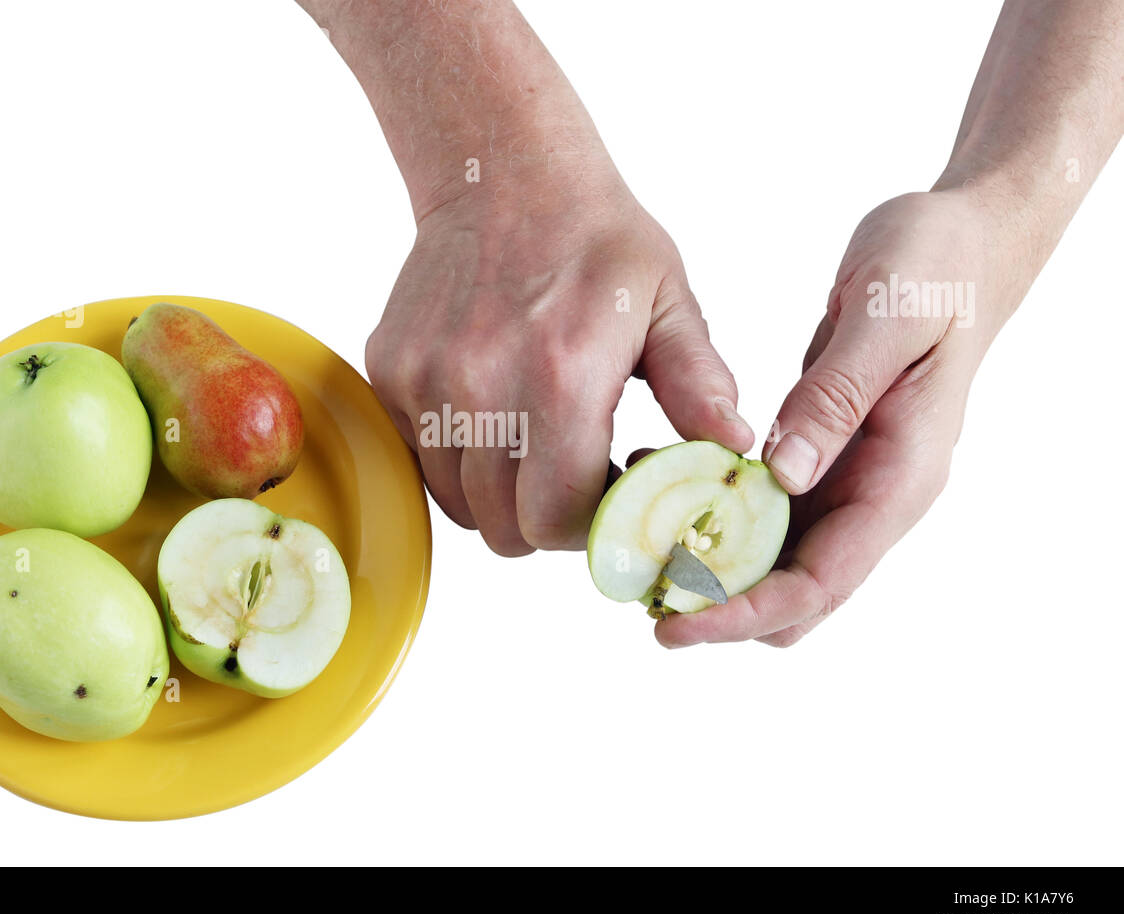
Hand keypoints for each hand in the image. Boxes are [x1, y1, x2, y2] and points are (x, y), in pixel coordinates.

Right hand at [366, 169, 753, 554]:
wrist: (503, 172)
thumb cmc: (596, 240)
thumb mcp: (669, 303)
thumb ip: (700, 384)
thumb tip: (736, 450)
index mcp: (561, 376)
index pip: (558, 518)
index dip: (588, 527)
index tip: (608, 497)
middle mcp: (483, 385)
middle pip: (502, 528)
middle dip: (544, 522)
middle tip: (573, 480)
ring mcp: (426, 379)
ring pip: (456, 503)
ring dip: (498, 494)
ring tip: (535, 444)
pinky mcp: (391, 370)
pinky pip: (419, 457)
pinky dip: (456, 456)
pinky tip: (493, 410)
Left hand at [656, 189, 1009, 647]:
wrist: (961, 242)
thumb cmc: (936, 270)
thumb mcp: (887, 319)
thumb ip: (838, 399)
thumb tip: (784, 477)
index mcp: (901, 478)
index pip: (820, 584)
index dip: (745, 613)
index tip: (675, 622)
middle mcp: (873, 495)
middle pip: (792, 594)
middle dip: (718, 604)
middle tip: (639, 588)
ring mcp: (845, 478)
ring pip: (771, 558)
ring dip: (707, 560)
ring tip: (635, 534)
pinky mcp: (818, 453)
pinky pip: (761, 508)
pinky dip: (710, 510)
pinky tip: (660, 481)